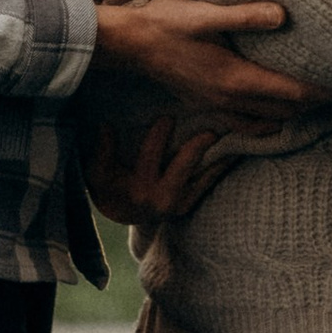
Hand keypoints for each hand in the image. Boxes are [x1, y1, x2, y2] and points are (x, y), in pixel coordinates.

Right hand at [83, 110, 219, 221]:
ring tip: (231, 137)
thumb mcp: (98, 174)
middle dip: (197, 146)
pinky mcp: (190, 204)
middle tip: (209, 130)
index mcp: (139, 188)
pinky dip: (220, 166)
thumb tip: (105, 126)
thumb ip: (102, 151)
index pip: (151, 156)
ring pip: (204, 176)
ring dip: (219, 157)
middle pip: (183, 166)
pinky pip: (208, 183)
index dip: (159, 135)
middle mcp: (162, 198)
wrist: (126, 214)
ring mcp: (179, 203)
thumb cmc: (110, 188)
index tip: (168, 117)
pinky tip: (233, 149)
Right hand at [91, 0, 320, 123]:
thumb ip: (246, 16)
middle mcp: (230, 98)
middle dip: (316, 104)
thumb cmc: (165, 24)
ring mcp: (216, 104)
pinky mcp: (206, 102)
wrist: (128, 43)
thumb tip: (284, 15)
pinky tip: (272, 112)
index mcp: (236, 79)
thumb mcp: (206, 14)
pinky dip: (266, 119)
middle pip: (285, 109)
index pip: (292, 92)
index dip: (324, 91)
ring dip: (293, 111)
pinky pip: (245, 120)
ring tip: (316, 101)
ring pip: (267, 117)